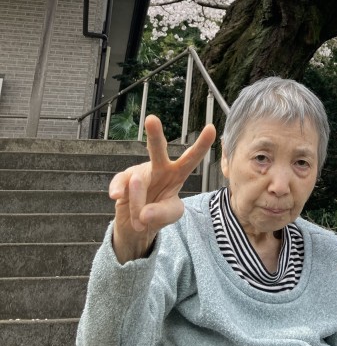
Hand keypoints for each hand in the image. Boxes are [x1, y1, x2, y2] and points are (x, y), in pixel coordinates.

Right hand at [108, 115, 215, 262]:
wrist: (137, 225)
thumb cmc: (160, 212)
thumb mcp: (171, 214)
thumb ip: (163, 213)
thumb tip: (144, 213)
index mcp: (177, 173)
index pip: (191, 158)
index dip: (201, 145)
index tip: (211, 128)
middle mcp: (159, 168)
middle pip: (157, 150)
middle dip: (154, 135)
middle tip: (151, 119)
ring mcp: (140, 172)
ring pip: (138, 182)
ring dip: (138, 204)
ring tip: (140, 221)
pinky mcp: (123, 179)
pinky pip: (120, 183)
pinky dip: (118, 190)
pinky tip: (116, 195)